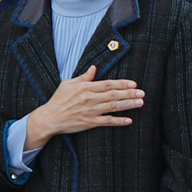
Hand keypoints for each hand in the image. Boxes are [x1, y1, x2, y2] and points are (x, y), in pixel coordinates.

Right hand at [23, 66, 143, 150]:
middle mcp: (89, 99)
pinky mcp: (89, 123)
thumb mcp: (68, 84)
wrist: (49, 118)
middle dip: (129, 93)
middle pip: (113, 95)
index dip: (121, 84)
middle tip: (142, 93)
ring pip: (112, 107)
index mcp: (85, 88)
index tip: (133, 83)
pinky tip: (128, 120)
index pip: (107, 84)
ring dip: (128, 105)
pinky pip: (107, 122)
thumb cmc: (58, 100)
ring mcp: (90, 111)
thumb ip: (83, 77)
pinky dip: (118, 121)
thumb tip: (94, 68)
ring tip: (140, 103)